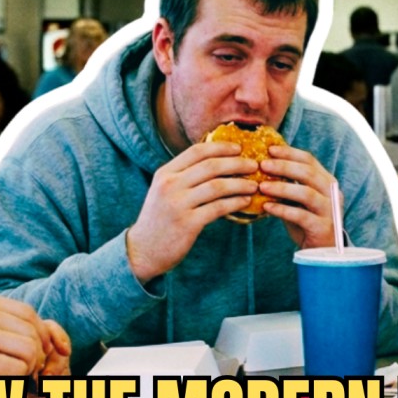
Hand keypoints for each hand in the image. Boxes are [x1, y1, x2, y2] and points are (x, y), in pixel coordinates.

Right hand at [0, 291, 70, 397]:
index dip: (39, 335)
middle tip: (29, 373)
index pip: (28, 313)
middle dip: (38, 354)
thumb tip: (29, 337)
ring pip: (31, 351)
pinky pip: (19, 369)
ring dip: (28, 370)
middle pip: (35, 331)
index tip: (38, 352)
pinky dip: (17, 381)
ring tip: (11, 380)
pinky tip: (0, 385)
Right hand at [126, 141, 258, 281]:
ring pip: (217, 186)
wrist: (143, 250)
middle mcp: (170, 185)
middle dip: (236, 163)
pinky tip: (246, 202)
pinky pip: (218, 208)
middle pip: (211, 166)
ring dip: (240, 183)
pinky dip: (235, 203)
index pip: (197, 151)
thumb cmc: (160, 219)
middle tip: (254, 165)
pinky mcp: (188, 223)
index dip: (221, 147)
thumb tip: (218, 163)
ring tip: (254, 184)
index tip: (239, 147)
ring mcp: (178, 204)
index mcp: (165, 173)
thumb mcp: (165, 191)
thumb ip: (184, 176)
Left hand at [258, 145, 339, 248]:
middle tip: (262, 164)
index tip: (269, 149)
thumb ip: (289, 183)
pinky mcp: (323, 227)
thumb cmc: (307, 221)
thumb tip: (263, 164)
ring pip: (306, 193)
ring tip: (262, 186)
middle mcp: (332, 193)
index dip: (289, 153)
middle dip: (284, 166)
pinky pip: (301, 216)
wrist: (322, 251)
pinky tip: (267, 207)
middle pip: (308, 173)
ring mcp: (330, 210)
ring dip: (282, 188)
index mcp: (327, 181)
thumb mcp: (298, 199)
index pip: (309, 160)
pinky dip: (282, 210)